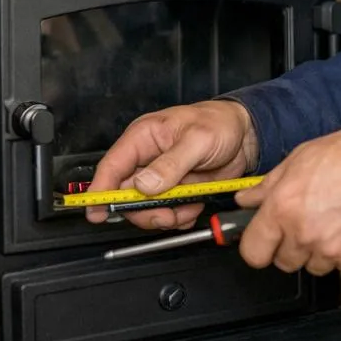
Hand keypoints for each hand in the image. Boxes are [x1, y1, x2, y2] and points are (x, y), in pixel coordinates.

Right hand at [85, 100, 258, 228]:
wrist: (245, 135)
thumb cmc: (220, 123)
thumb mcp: (198, 140)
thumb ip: (171, 163)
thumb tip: (143, 184)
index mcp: (143, 137)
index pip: (111, 166)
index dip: (99, 191)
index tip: (95, 212)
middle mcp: (146, 158)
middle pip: (125, 194)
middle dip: (144, 210)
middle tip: (166, 215)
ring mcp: (159, 177)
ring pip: (146, 208)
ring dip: (166, 215)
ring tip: (188, 207)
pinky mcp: (174, 190)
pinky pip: (166, 212)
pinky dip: (179, 217)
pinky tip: (193, 207)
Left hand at [232, 117, 340, 275]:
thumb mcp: (303, 157)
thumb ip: (269, 184)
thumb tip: (246, 199)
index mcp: (284, 207)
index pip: (253, 252)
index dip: (257, 247)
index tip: (264, 241)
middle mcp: (304, 234)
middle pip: (283, 262)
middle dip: (291, 246)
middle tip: (307, 222)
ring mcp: (331, 251)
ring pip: (313, 266)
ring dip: (319, 251)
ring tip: (336, 221)